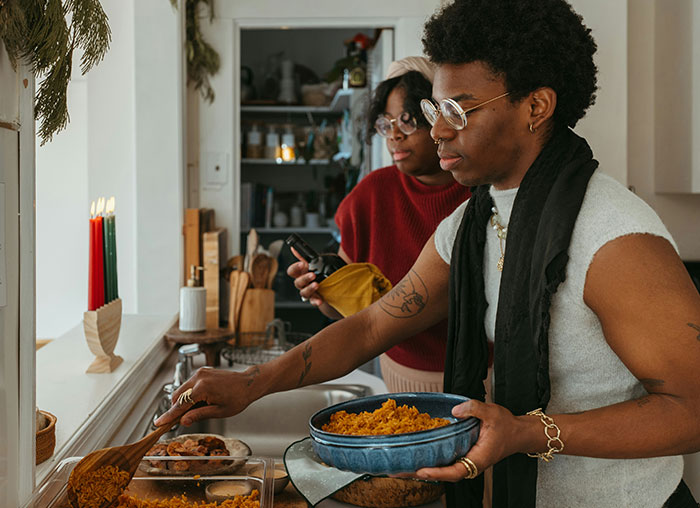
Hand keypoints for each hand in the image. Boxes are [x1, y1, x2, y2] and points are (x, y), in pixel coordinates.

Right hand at [153, 367, 256, 426]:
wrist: (248, 383)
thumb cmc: (238, 398)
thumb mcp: (219, 412)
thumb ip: (199, 415)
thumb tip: (183, 421)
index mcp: (203, 388)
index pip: (180, 405)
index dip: (169, 416)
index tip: (158, 423)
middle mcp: (199, 377)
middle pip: (177, 396)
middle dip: (176, 409)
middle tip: (178, 421)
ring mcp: (200, 373)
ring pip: (182, 390)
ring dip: (183, 402)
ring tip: (196, 410)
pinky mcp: (202, 372)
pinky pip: (189, 385)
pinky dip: (189, 394)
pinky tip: (199, 402)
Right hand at [287, 247, 324, 306]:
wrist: (327, 288)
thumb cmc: (317, 275)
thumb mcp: (311, 264)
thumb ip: (303, 257)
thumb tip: (294, 248)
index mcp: (300, 274)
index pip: (292, 271)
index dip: (295, 267)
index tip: (302, 264)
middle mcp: (302, 284)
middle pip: (297, 282)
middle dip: (304, 278)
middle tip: (312, 274)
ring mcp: (307, 292)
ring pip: (304, 292)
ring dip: (310, 288)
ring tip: (317, 285)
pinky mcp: (314, 299)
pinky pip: (313, 301)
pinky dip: (316, 301)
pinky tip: (320, 300)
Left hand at [408, 400, 528, 481]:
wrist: (518, 433)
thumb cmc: (507, 426)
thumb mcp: (492, 412)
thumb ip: (473, 408)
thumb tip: (455, 409)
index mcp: (478, 458)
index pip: (456, 471)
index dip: (438, 473)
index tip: (422, 471)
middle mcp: (471, 464)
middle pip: (443, 475)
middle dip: (421, 474)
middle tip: (398, 471)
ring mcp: (466, 461)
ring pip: (442, 471)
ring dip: (422, 470)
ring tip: (400, 467)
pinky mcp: (463, 456)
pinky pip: (445, 463)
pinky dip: (430, 462)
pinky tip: (416, 456)